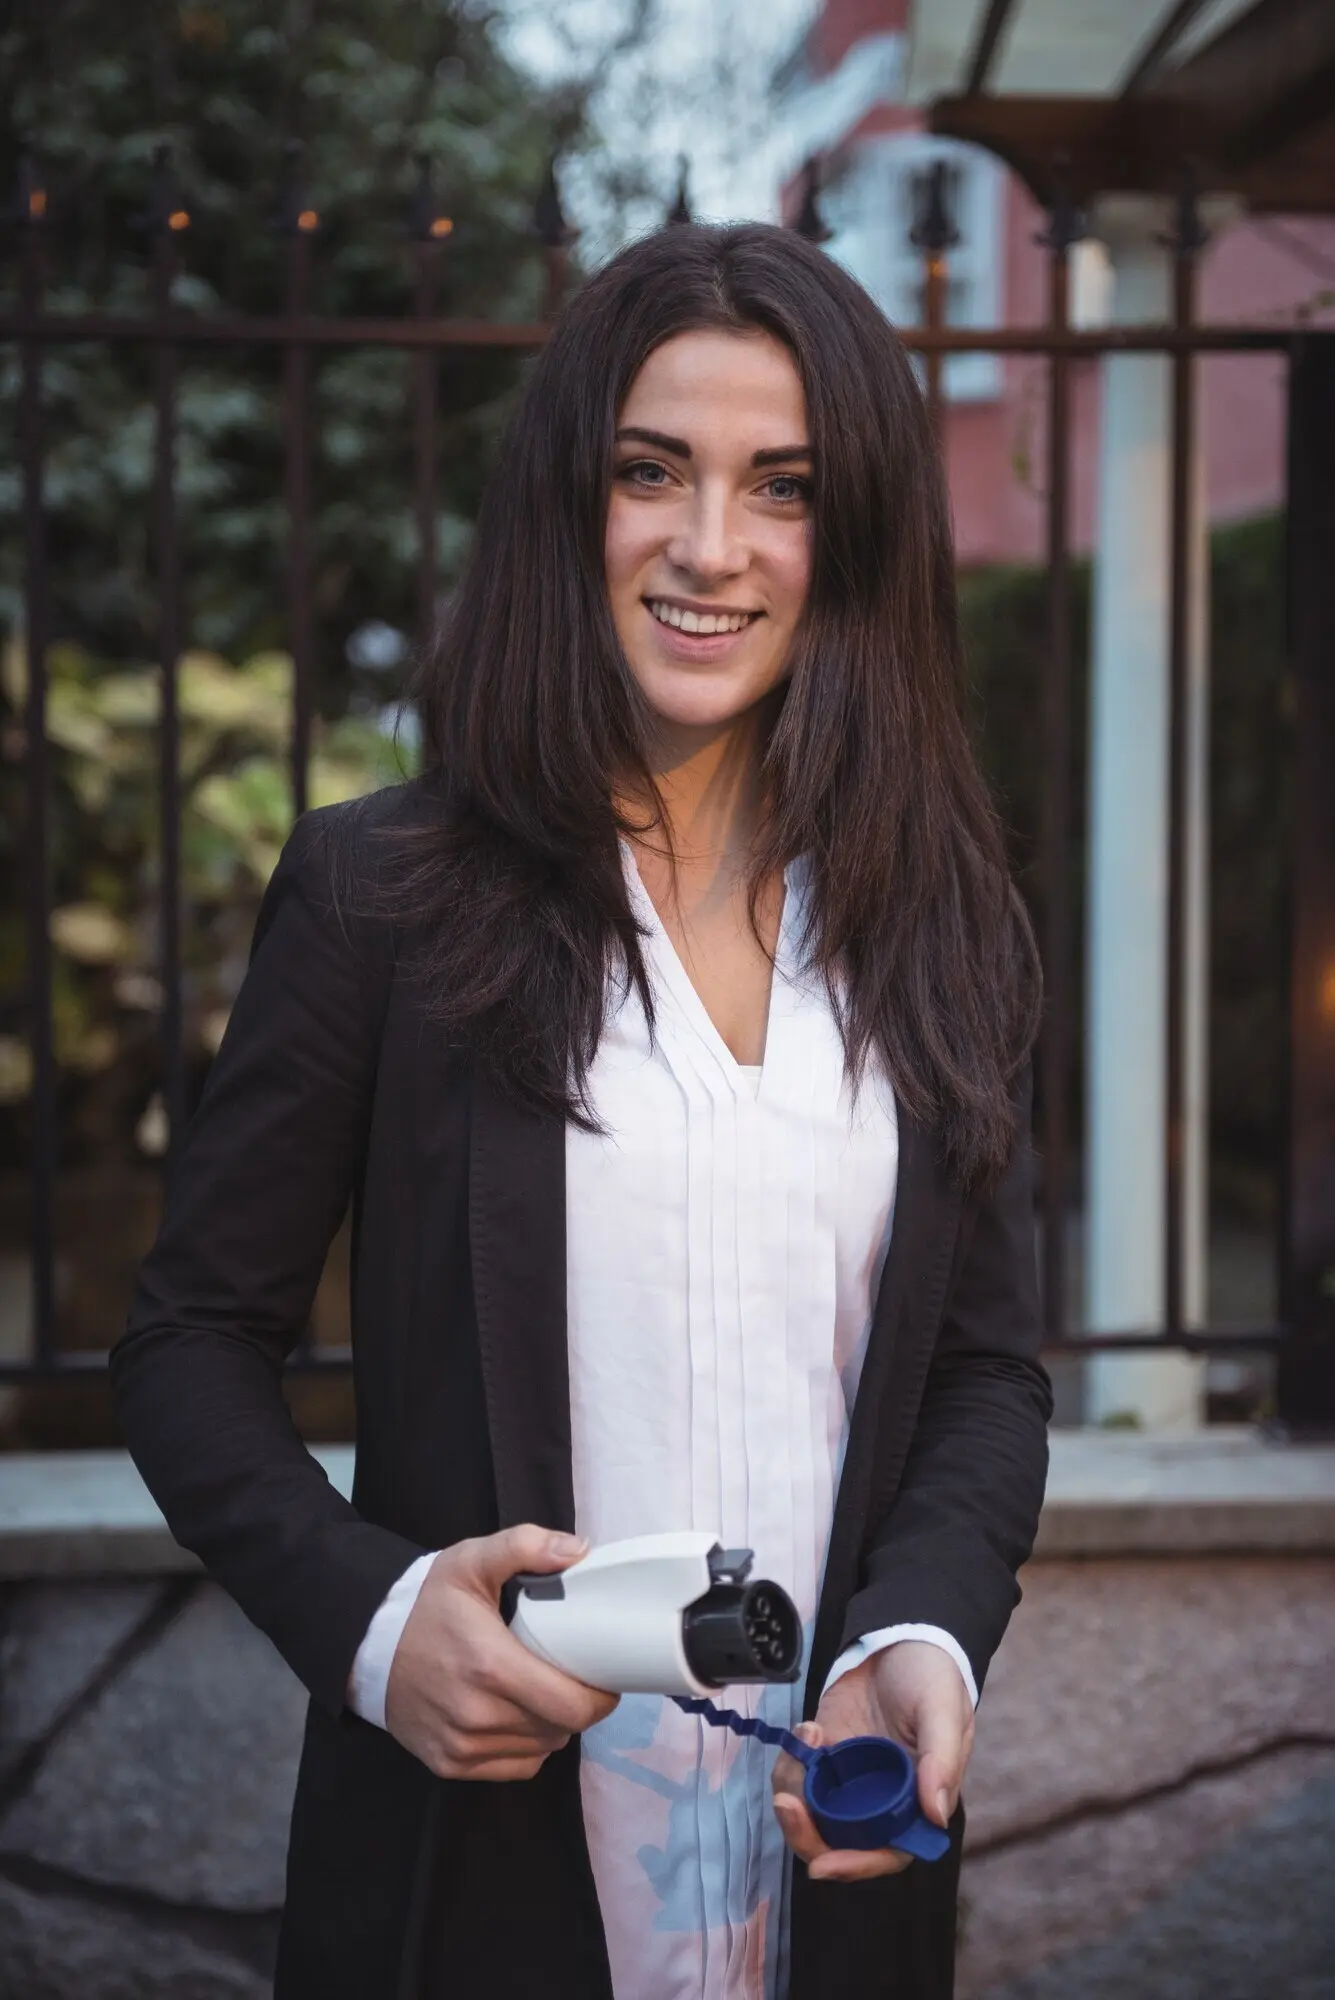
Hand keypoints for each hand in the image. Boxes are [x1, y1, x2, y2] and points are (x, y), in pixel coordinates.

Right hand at [385, 1524, 618, 1780]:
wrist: (368, 1645)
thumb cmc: (428, 1604)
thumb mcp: (471, 1560)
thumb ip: (525, 1547)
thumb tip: (580, 1551)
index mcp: (490, 1666)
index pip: (572, 1705)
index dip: (600, 1696)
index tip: (603, 1674)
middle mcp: (476, 1715)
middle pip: (561, 1727)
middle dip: (577, 1704)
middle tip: (574, 1675)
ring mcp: (461, 1746)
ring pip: (541, 1748)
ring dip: (553, 1724)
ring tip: (544, 1690)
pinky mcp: (450, 1764)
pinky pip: (515, 1766)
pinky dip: (528, 1745)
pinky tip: (519, 1714)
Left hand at [771, 1640, 973, 1881]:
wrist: (901, 1638)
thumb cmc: (933, 1676)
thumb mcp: (944, 1709)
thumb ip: (942, 1759)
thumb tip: (936, 1815)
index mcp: (917, 1803)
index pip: (887, 1852)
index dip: (856, 1864)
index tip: (823, 1865)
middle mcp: (880, 1801)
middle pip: (838, 1842)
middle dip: (808, 1835)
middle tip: (788, 1805)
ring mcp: (848, 1779)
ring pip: (811, 1813)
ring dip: (795, 1791)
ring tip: (806, 1738)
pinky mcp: (824, 1755)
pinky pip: (798, 1776)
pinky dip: (792, 1760)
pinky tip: (808, 1727)